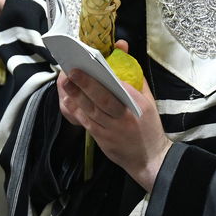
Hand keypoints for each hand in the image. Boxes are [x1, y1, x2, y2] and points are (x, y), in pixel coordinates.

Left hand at [55, 40, 170, 190]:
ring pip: (91, 111)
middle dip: (87, 85)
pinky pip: (86, 122)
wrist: (151, 159)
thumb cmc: (149, 126)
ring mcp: (112, 130)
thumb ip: (135, 80)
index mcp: (138, 105)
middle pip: (103, 99)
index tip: (94, 64)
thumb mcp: (148, 101)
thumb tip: (122, 55)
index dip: (106, 77)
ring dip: (76, 96)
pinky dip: (76, 110)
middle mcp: (125, 117)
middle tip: (72, 71)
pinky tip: (68, 99)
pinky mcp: (102, 139)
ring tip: (65, 82)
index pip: (121, 88)